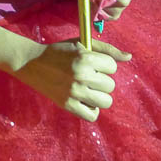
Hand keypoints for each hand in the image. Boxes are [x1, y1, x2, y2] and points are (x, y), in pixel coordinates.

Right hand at [15, 39, 130, 120]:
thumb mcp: (81, 44)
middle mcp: (81, 76)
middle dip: (101, 80)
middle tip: (87, 76)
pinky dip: (92, 109)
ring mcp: (74, 92)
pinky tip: (85, 100)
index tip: (93, 64)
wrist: (32, 63)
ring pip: (106, 101)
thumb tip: (129, 57)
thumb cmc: (60, 51)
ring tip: (88, 89)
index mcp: (85, 58)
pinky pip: (93, 115)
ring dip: (99, 95)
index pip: (112, 67)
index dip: (104, 65)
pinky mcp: (68, 105)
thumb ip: (106, 50)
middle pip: (110, 85)